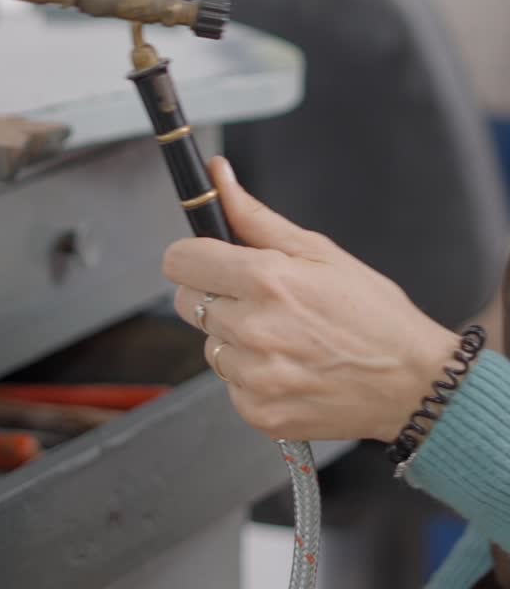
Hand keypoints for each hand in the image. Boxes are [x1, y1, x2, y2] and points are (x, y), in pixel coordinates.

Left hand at [163, 158, 458, 442]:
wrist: (413, 382)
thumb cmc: (373, 313)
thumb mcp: (318, 250)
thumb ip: (255, 216)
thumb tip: (217, 178)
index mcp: (265, 280)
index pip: (179, 261)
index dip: (193, 254)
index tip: (211, 258)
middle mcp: (253, 330)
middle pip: (187, 302)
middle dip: (214, 294)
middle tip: (260, 298)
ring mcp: (255, 377)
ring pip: (209, 344)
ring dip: (234, 337)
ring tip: (283, 335)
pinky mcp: (259, 414)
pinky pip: (229, 383)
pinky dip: (250, 374)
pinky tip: (289, 366)